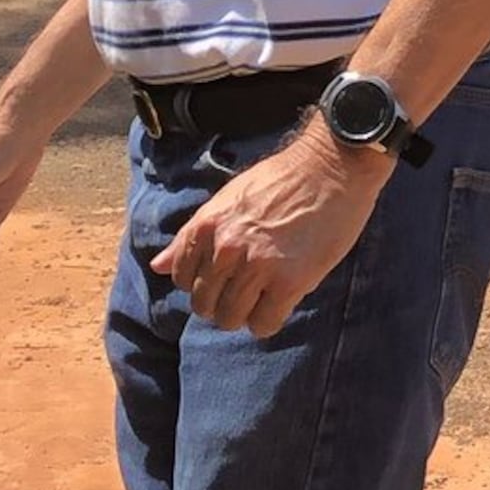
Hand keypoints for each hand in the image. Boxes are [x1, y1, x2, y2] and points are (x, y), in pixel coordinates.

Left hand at [156, 124, 389, 338]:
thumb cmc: (282, 178)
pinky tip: (278, 305)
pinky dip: (267, 322)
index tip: (223, 278)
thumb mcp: (227, 198)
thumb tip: (158, 266)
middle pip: (204, 304)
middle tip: (244, 293)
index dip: (202, 282)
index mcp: (206, 226)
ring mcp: (256, 267)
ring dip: (244, 315)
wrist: (331, 166)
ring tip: (262, 300)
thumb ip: (192, 235)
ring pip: (231, 318)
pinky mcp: (288, 282)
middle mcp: (225, 249)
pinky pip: (264, 323)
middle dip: (221, 304)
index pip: (182, 278)